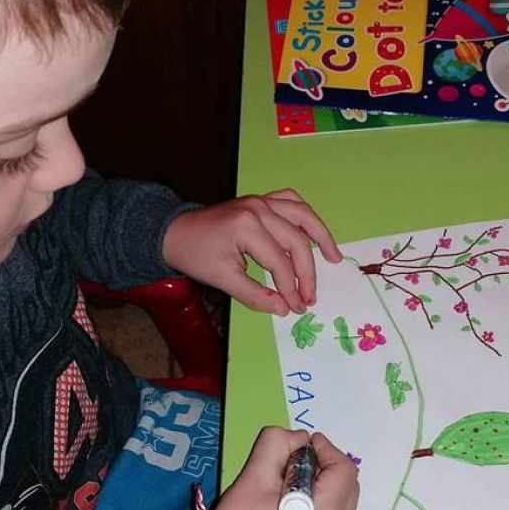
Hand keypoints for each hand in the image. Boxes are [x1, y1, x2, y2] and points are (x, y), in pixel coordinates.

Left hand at [162, 189, 342, 315]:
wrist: (174, 232)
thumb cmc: (195, 255)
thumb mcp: (223, 280)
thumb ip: (255, 295)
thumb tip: (284, 309)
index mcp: (247, 226)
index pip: (280, 261)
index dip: (292, 287)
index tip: (297, 307)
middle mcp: (258, 208)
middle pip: (296, 241)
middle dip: (307, 272)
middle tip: (310, 297)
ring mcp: (260, 200)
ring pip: (301, 214)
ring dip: (320, 236)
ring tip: (334, 258)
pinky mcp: (260, 200)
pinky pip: (290, 202)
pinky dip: (305, 217)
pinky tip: (312, 234)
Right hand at [207, 428, 358, 509]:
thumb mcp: (253, 475)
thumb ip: (277, 444)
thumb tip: (300, 440)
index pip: (343, 469)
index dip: (325, 449)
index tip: (303, 445)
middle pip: (348, 486)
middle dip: (327, 467)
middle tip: (296, 464)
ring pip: (343, 505)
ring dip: (326, 488)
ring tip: (293, 487)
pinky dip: (322, 508)